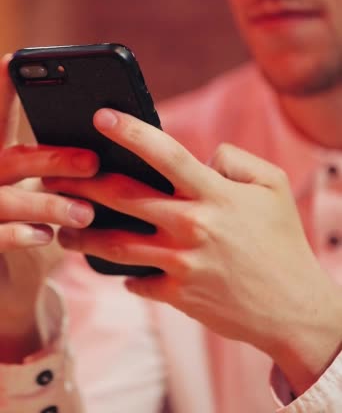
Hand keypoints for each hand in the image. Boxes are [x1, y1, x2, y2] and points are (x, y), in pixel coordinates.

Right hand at [0, 55, 98, 358]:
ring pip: (6, 199)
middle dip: (51, 158)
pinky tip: (45, 237)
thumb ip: (73, 168)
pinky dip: (20, 235)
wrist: (12, 288)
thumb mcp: (53, 194)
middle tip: (93, 162)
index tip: (14, 58)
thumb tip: (125, 140)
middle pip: (12, 158)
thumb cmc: (40, 227)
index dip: (2, 90)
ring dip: (47, 204)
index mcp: (3, 159)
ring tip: (86, 212)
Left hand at [53, 108, 341, 394]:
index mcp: (215, 194)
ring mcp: (181, 264)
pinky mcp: (177, 295)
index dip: (130, 131)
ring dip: (83, 235)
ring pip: (116, 245)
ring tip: (63, 228)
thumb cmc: (283, 242)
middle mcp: (192, 226)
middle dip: (84, 183)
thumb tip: (203, 157)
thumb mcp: (273, 187)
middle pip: (123, 197)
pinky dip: (124, 274)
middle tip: (54, 175)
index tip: (101, 116)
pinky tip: (116, 269)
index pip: (165, 153)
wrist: (293, 309)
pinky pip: (137, 281)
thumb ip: (235, 160)